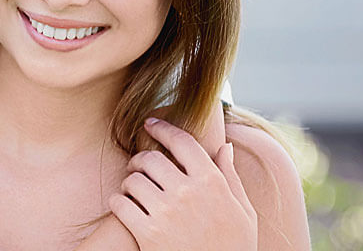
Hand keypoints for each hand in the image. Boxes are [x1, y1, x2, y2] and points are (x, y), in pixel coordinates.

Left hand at [109, 118, 256, 250]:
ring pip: (132, 180)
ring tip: (134, 190)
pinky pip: (119, 204)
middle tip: (139, 166)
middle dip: (141, 159)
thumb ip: (230, 177)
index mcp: (213, 183)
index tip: (150, 123)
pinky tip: (125, 207)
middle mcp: (188, 193)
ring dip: (129, 182)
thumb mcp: (243, 211)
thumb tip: (224, 146)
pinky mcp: (147, 233)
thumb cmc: (234, 245)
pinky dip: (119, 202)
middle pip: (151, 159)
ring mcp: (166, 213)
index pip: (183, 141)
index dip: (163, 128)